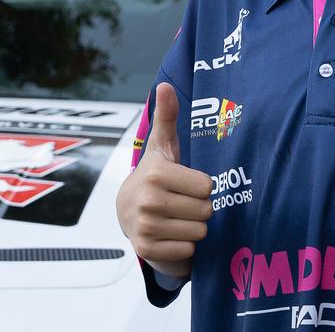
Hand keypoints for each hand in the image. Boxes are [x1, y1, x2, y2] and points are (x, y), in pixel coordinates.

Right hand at [116, 82, 212, 278]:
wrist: (127, 212)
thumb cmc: (156, 176)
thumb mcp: (163, 146)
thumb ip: (167, 116)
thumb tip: (166, 84)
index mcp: (156, 173)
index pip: (207, 187)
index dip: (201, 186)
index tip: (185, 184)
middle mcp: (148, 200)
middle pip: (206, 210)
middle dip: (199, 208)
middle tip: (182, 203)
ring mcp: (146, 227)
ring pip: (199, 232)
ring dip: (193, 227)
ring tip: (177, 217)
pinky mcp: (146, 250)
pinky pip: (188, 250)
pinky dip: (185, 245)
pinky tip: (171, 234)